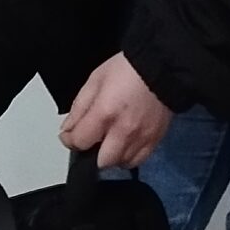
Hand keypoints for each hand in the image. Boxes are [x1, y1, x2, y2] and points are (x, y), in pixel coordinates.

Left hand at [58, 53, 172, 167]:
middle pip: (101, 161)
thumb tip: (68, 130)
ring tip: (109, 141)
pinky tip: (125, 144)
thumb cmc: (126, 69)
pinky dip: (128, 156)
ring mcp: (142, 137)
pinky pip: (139, 160)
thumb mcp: (94, 81)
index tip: (69, 135)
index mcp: (104, 113)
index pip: (80, 142)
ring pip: (121, 163)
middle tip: (91, 139)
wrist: (161, 66)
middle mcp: (123, 130)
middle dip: (91, 153)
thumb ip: (79, 108)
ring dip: (111, 156)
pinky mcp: (156, 139)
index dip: (70, 140)